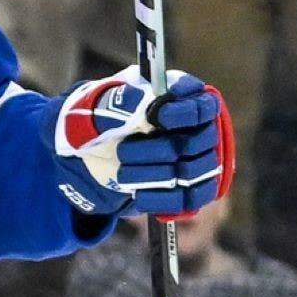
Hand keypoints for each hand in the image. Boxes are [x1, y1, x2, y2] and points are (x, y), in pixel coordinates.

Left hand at [46, 65, 234, 217]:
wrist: (92, 151)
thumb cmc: (98, 120)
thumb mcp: (96, 106)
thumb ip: (117, 103)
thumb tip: (143, 103)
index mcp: (181, 97)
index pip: (204, 105)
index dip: (186, 113)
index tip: (158, 116)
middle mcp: (197, 127)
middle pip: (200, 142)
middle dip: (158, 149)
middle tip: (123, 152)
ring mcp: (198, 158)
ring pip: (194, 172)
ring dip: (156, 175)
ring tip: (123, 174)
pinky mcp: (191, 187)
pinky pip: (192, 199)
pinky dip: (164, 200)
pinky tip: (139, 195)